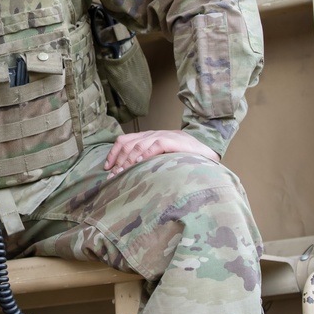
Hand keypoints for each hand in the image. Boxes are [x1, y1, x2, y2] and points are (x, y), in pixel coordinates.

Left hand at [103, 130, 220, 178]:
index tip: (107, 169)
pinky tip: (138, 166)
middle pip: (127, 145)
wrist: (206, 150)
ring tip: (122, 175)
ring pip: (137, 147)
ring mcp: (161, 137)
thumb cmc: (183, 156)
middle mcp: (151, 135)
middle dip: (118, 162)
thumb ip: (148, 159)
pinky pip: (153, 147)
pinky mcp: (171, 141)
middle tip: (113, 178)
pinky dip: (144, 156)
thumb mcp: (162, 156)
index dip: (113, 154)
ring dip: (127, 162)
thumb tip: (131, 174)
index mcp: (147, 137)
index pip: (123, 141)